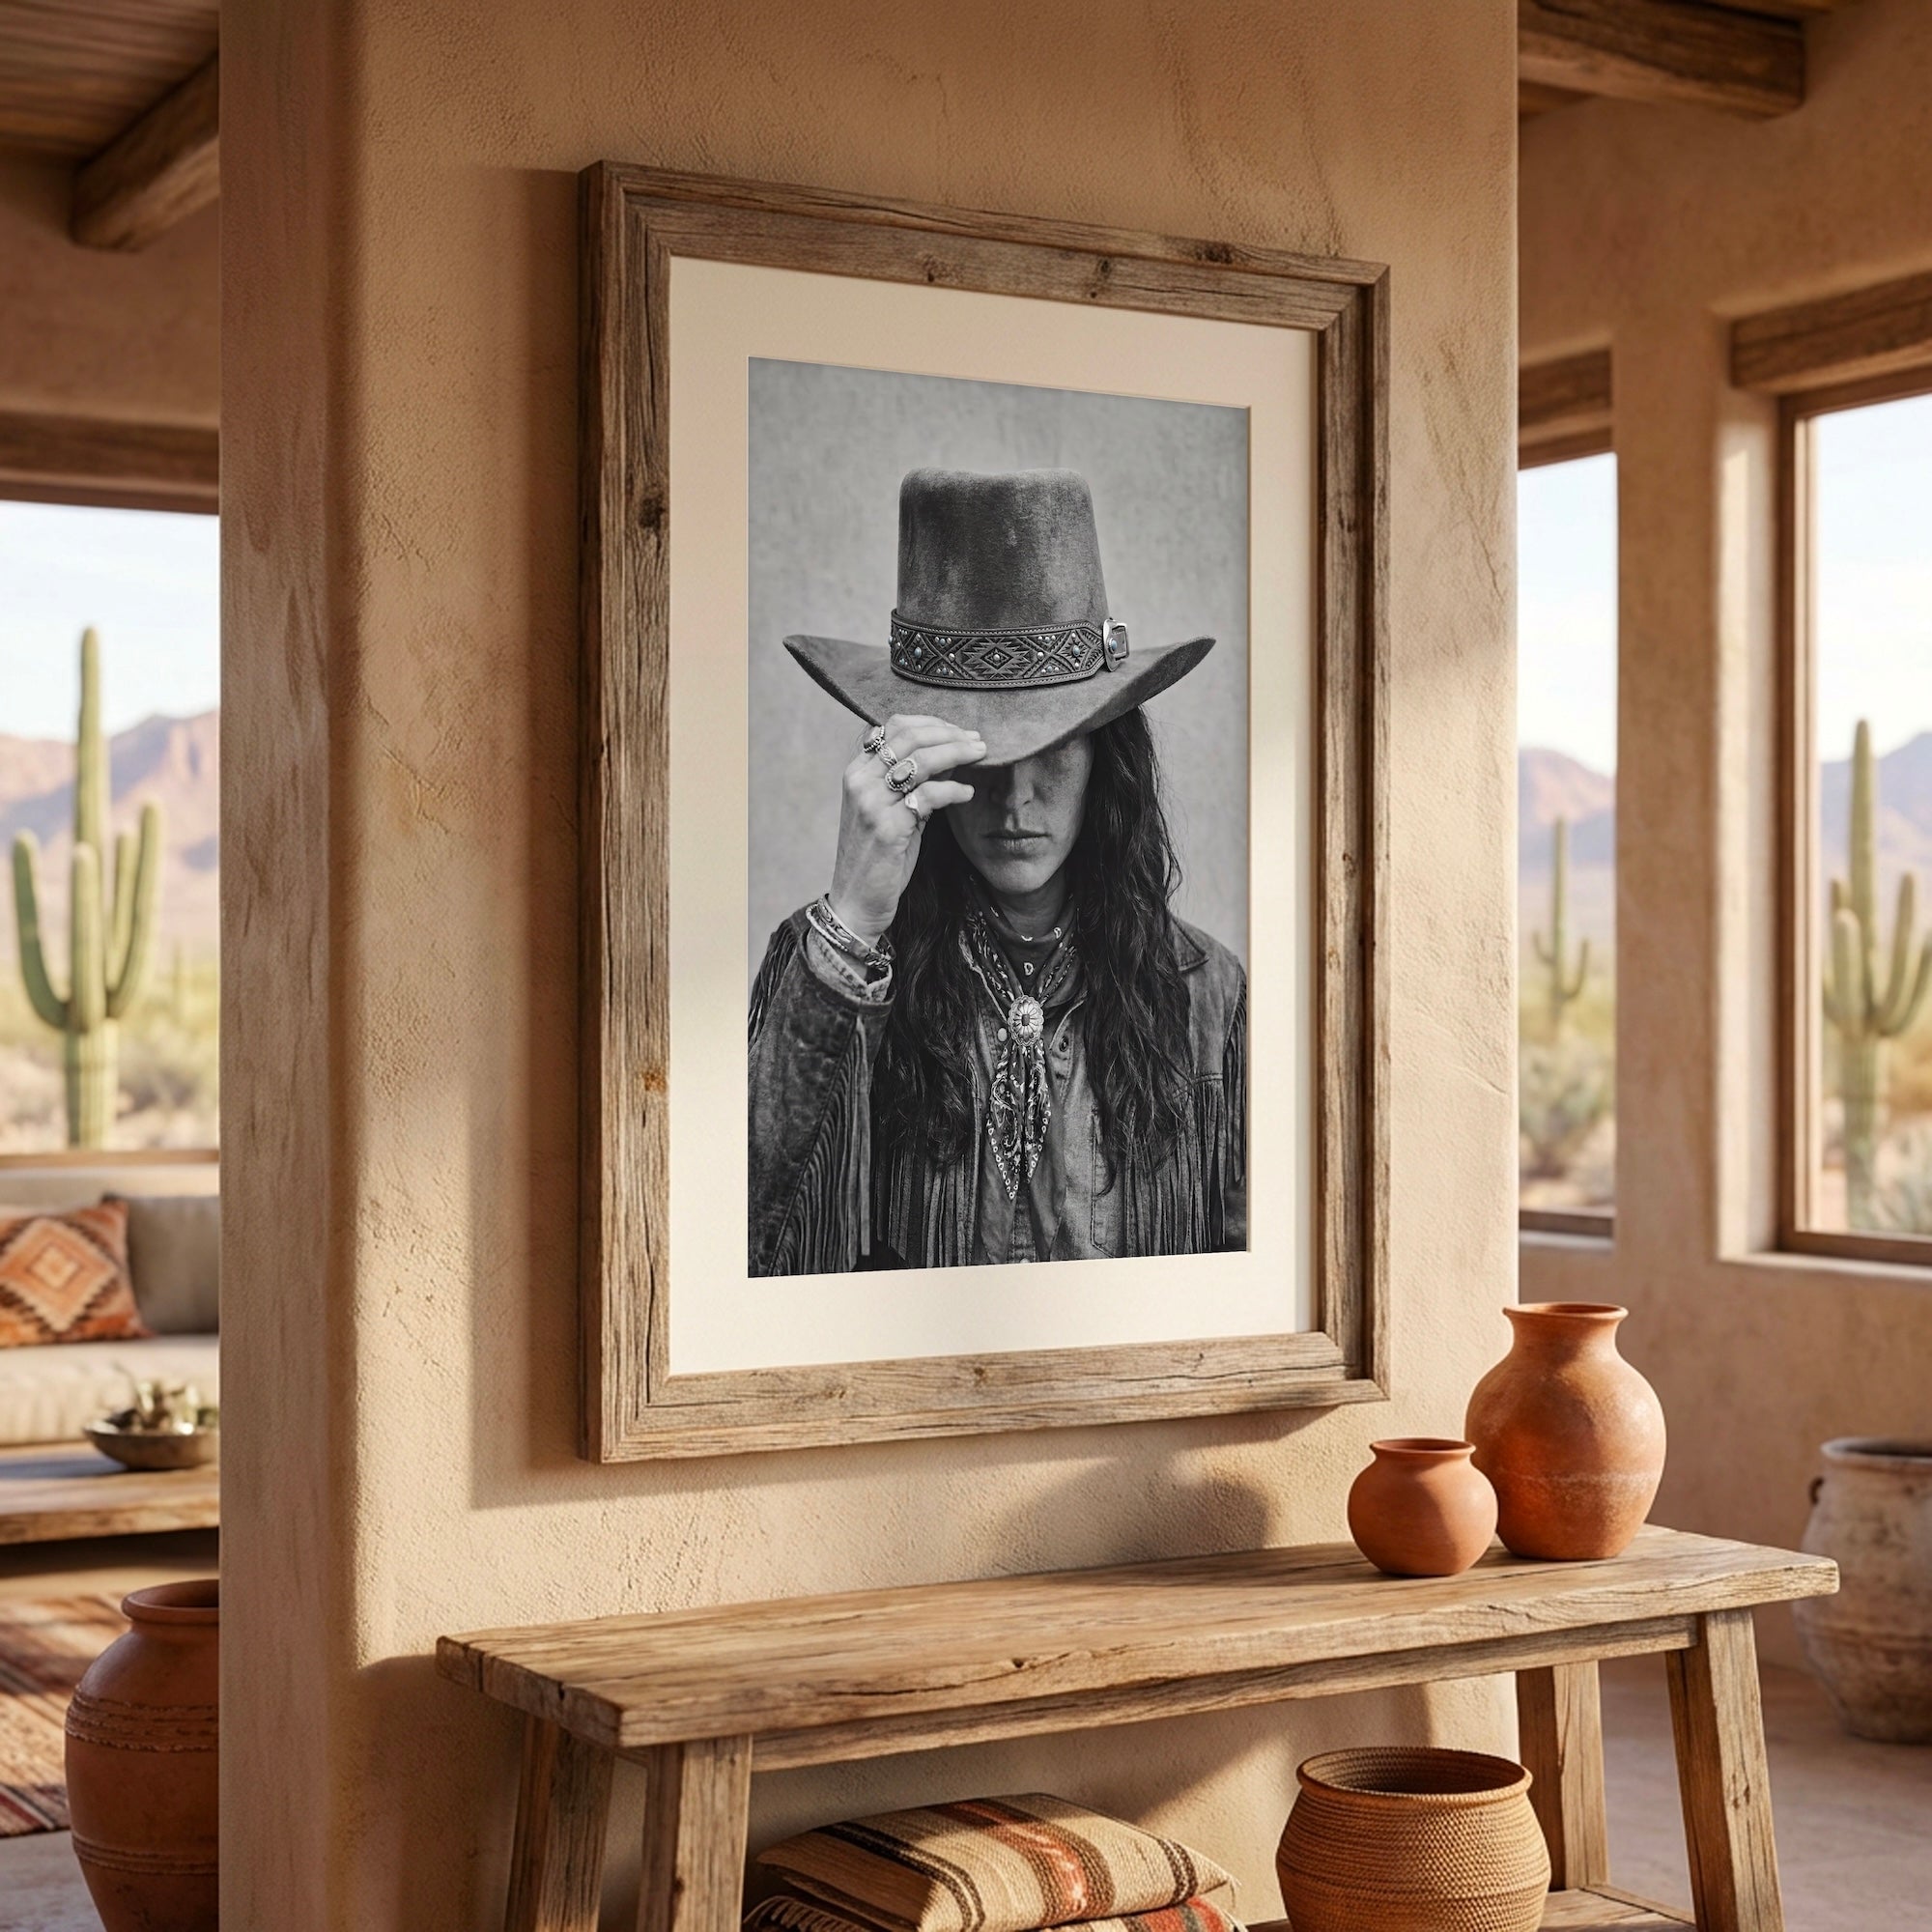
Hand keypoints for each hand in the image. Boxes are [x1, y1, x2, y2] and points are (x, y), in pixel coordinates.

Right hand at [828, 715, 984, 940]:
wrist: (856, 901)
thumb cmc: (878, 856)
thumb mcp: (890, 811)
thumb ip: (913, 781)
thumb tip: (950, 753)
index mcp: (857, 772)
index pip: (894, 725)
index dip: (932, 722)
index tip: (960, 730)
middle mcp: (860, 781)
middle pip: (909, 735)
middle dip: (950, 733)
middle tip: (979, 740)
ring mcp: (871, 803)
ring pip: (921, 760)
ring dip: (958, 752)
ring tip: (981, 755)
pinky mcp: (888, 828)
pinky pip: (929, 796)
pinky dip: (955, 790)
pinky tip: (968, 793)